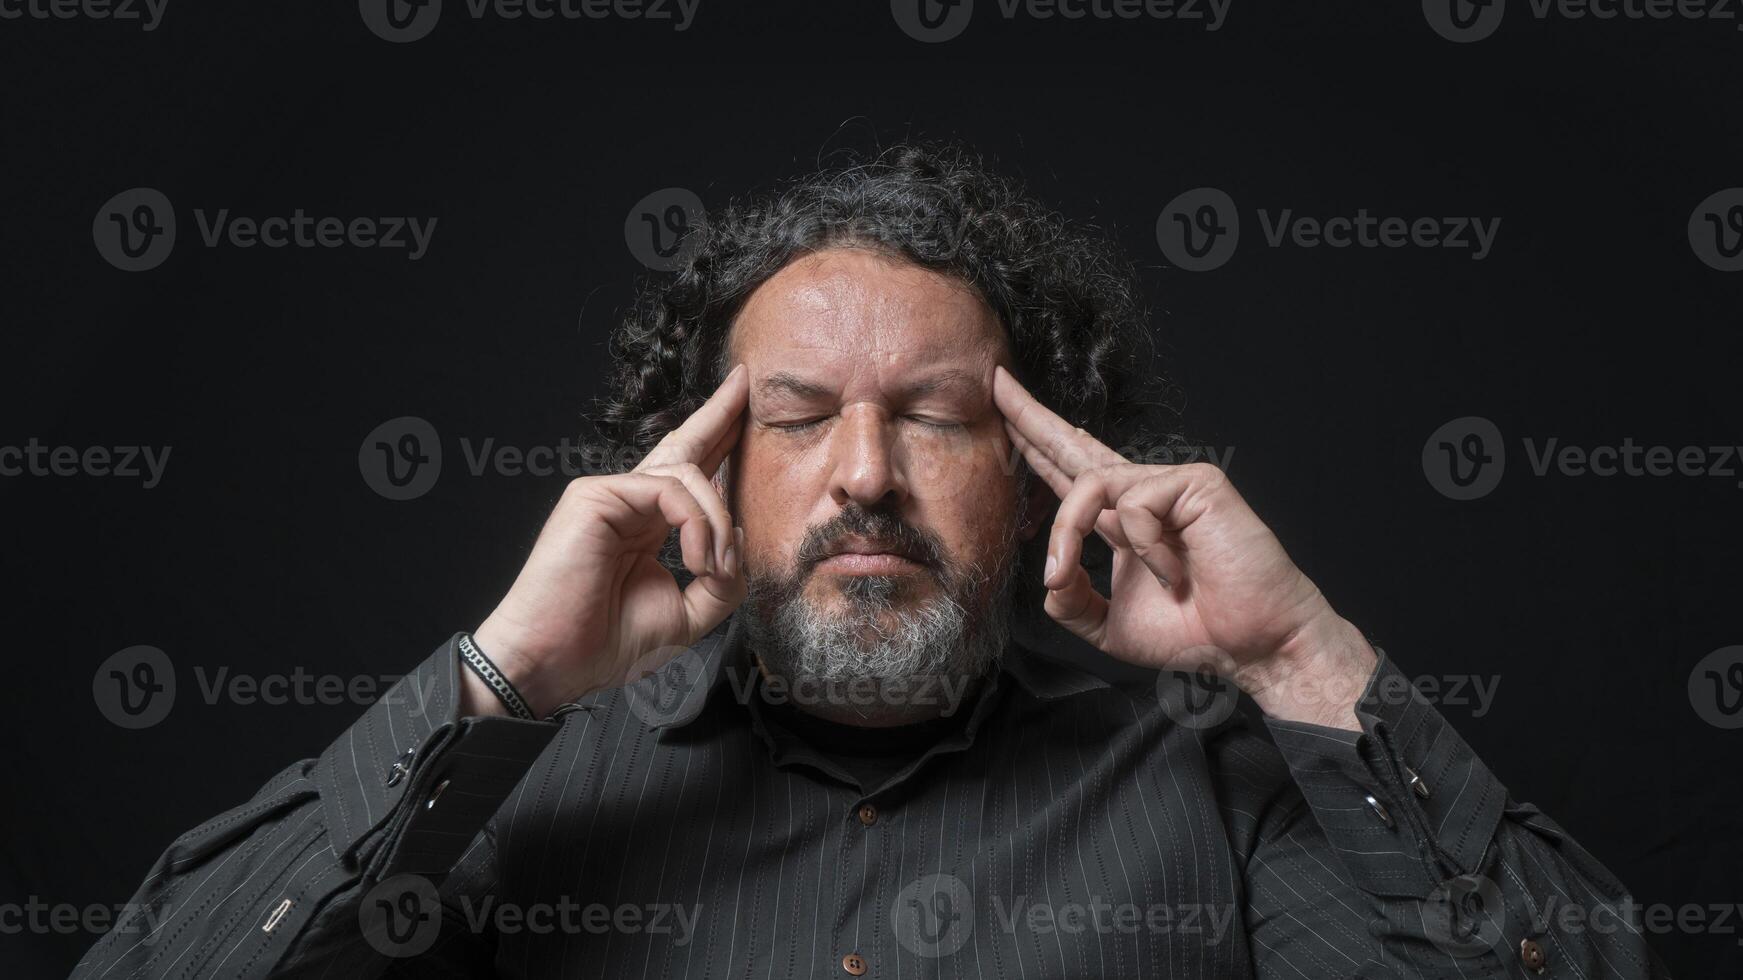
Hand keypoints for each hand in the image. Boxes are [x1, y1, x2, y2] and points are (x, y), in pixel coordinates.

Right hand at [467, 365, 749, 716]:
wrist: (554, 662)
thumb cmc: (604, 644)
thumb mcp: (686, 615)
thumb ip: (722, 579)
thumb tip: (742, 538)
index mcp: (645, 527)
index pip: (689, 476)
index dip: (718, 444)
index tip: (743, 414)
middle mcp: (628, 503)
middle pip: (683, 447)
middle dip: (718, 414)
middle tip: (744, 381)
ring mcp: (610, 495)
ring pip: (690, 477)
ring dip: (718, 523)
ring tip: (715, 566)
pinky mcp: (596, 495)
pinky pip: (671, 490)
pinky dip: (698, 525)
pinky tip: (698, 559)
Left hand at [993, 366, 1373, 726]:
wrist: (1253, 646)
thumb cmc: (1196, 632)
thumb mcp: (1110, 625)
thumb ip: (1072, 602)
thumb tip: (1051, 578)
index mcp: (1123, 518)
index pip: (1068, 472)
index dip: (1034, 444)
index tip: (1002, 414)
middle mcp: (1142, 493)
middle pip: (1075, 443)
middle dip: (1031, 415)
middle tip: (997, 382)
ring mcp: (1169, 484)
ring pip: (1088, 484)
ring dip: (1065, 534)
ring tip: (1064, 575)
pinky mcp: (1194, 482)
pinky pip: (1134, 505)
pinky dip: (1143, 550)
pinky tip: (1172, 575)